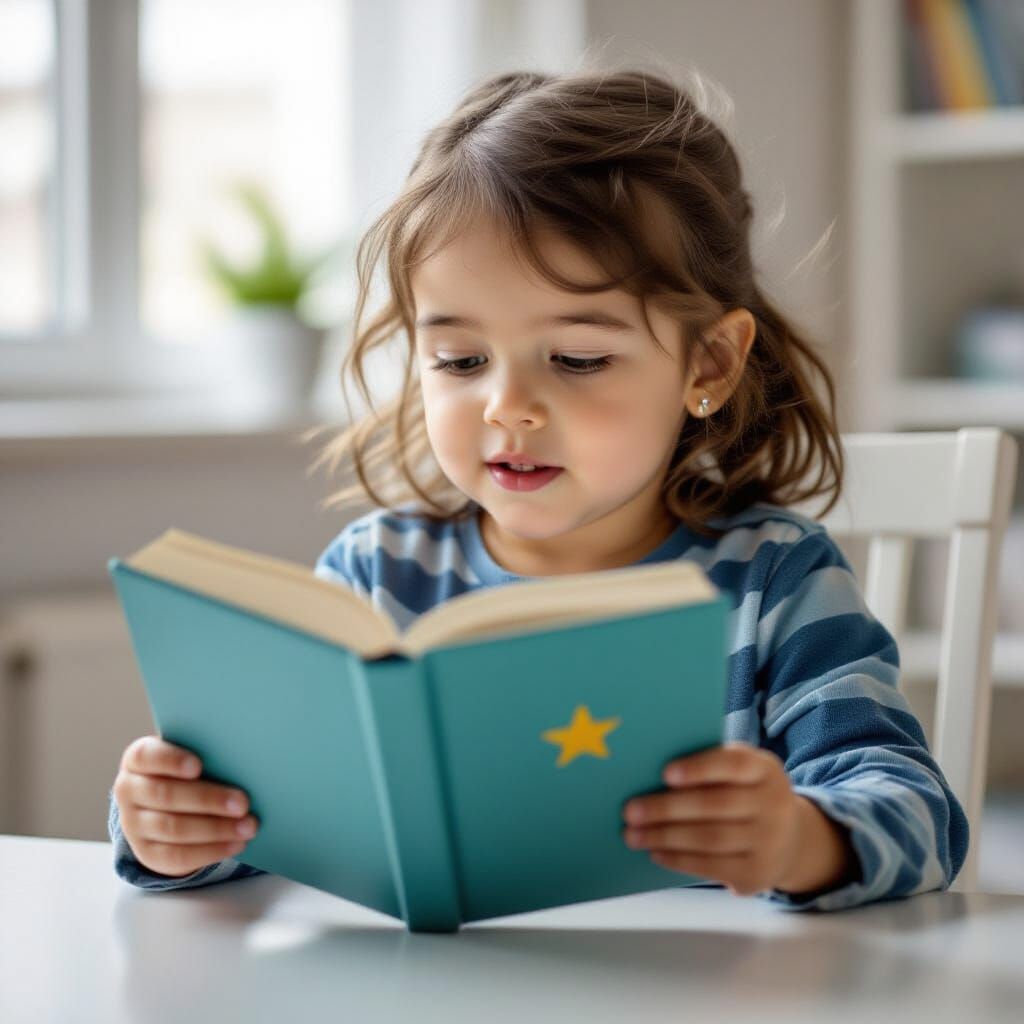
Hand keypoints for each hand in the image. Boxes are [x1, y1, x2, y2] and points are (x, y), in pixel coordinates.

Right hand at [113, 736, 258, 877]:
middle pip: (165, 795)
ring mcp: (134, 825)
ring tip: (248, 826)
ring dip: (216, 829)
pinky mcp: (147, 853)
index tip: (199, 766)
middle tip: (243, 803)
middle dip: (208, 800)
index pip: (146, 756)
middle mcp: (128, 791)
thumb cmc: (186, 771)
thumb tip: (245, 755)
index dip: (171, 761)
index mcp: (138, 759)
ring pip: (173, 829)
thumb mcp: (190, 755)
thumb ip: (206, 751)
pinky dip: (211, 851)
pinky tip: (236, 844)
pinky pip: (177, 856)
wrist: (163, 805)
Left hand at [622, 742, 848, 896]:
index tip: (665, 773)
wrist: (792, 840)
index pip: (734, 764)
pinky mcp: (758, 874)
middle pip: (715, 805)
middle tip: (630, 811)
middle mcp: (774, 804)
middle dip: (667, 808)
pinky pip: (712, 866)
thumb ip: (709, 768)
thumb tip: (649, 773)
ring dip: (665, 837)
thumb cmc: (746, 795)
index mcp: (765, 769)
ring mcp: (770, 842)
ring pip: (710, 838)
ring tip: (633, 835)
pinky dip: (679, 860)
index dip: (699, 768)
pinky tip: (656, 852)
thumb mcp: (741, 774)